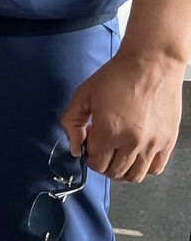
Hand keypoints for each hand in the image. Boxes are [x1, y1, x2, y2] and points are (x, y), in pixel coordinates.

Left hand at [59, 48, 184, 181]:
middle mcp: (132, 142)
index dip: (90, 155)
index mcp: (109, 130)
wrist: (151, 64)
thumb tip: (75, 148)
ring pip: (135, 176)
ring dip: (123, 170)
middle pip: (115, 172)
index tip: (91, 143)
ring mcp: (153, 144)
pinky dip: (144, 167)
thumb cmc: (118, 75)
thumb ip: (72, 122)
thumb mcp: (84, 94)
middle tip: (103, 145)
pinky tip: (136, 153)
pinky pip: (155, 169)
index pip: (97, 163)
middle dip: (104, 163)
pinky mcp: (168, 142)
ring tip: (118, 152)